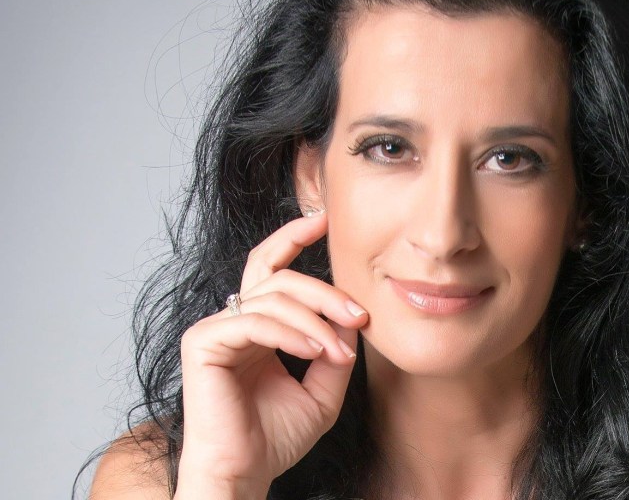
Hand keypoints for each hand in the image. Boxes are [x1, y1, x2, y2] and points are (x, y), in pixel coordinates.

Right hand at [175, 213, 366, 496]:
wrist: (246, 474)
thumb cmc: (276, 438)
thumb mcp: (324, 387)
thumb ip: (337, 346)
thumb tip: (353, 311)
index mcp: (257, 326)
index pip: (272, 268)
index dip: (293, 238)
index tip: (324, 220)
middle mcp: (233, 320)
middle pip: (281, 278)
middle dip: (326, 292)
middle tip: (360, 314)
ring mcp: (214, 329)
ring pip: (272, 297)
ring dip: (316, 321)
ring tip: (338, 352)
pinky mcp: (202, 343)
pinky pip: (254, 320)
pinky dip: (290, 332)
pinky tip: (314, 351)